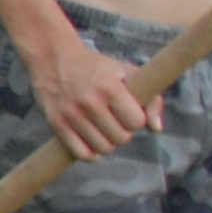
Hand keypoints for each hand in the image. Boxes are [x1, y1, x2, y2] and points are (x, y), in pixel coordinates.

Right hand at [23, 30, 158, 159]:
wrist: (54, 58)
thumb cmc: (96, 67)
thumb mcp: (128, 73)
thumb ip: (151, 99)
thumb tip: (156, 129)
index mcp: (110, 88)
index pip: (136, 122)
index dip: (136, 119)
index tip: (128, 111)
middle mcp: (90, 102)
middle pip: (121, 138)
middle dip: (123, 132)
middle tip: (114, 120)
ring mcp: (71, 114)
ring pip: (103, 149)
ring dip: (107, 143)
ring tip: (102, 129)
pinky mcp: (57, 124)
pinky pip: (82, 154)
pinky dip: (90, 153)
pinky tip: (91, 140)